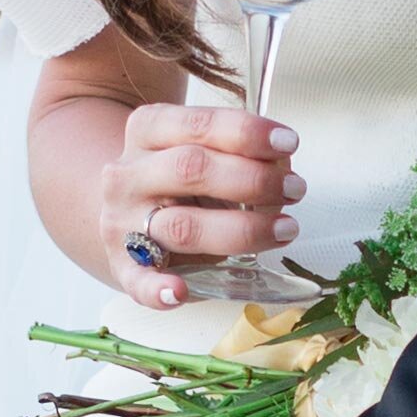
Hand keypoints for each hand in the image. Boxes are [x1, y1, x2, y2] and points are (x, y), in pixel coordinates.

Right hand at [105, 92, 300, 308]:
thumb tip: (283, 167)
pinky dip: (157, 289)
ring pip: (181, 226)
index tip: (289, 142)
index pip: (198, 125)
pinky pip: (138, 281)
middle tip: (296, 189)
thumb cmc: (179, 181)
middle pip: (191, 170)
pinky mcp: (122, 266)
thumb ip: (239, 153)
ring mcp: (121, 221)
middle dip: (254, 179)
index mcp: (147, 131)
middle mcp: (128, 174)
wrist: (128, 212)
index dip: (247, 133)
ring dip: (242, 230)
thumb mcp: (202, 150)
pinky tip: (179, 292)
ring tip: (285, 230)